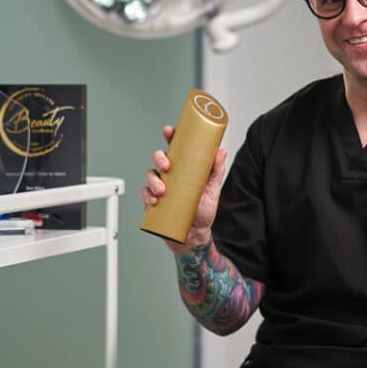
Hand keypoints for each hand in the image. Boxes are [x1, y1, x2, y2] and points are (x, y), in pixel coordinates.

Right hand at [140, 125, 227, 248]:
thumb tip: (221, 151)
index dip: (171, 137)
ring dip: (153, 180)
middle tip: (166, 167)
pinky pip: (144, 194)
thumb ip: (216, 170)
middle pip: (159, 158)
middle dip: (159, 159)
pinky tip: (154, 200)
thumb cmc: (203, 211)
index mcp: (184, 168)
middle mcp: (171, 175)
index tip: (169, 131)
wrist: (194, 236)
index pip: (176, 148)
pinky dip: (147, 195)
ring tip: (162, 190)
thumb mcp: (213, 189)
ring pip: (150, 175)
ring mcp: (160, 187)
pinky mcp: (153, 200)